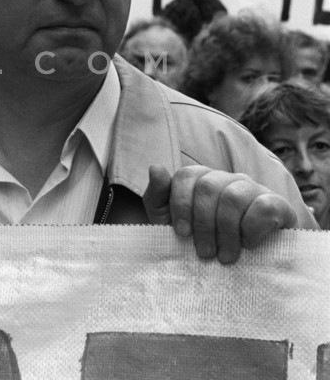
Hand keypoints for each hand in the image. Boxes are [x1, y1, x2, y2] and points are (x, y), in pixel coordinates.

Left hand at [143, 165, 297, 263]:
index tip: (182, 233)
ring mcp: (252, 188)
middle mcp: (226, 178)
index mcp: (201, 178)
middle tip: (204, 253)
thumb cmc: (201, 239)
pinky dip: (252, 229)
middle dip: (203, 224)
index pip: (186, 176)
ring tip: (225, 256)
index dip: (181, 204)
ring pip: (234, 196)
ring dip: (226, 231)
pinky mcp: (277, 204)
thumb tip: (155, 167)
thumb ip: (158, 196)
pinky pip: (263, 206)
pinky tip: (248, 245)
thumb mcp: (169, 222)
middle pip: (208, 187)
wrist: (245, 264)